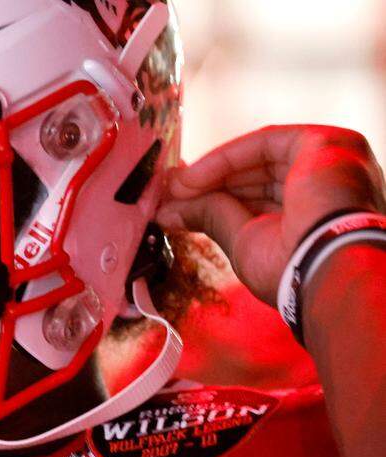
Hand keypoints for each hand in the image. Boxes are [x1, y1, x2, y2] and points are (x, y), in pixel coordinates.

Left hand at [157, 125, 385, 304]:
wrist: (323, 269)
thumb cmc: (290, 270)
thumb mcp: (243, 240)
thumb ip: (209, 216)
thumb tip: (167, 212)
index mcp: (319, 216)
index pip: (262, 197)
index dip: (218, 197)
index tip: (177, 203)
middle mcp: (330, 186)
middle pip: (259, 174)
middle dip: (210, 183)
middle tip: (169, 192)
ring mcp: (331, 162)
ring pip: (259, 157)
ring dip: (211, 172)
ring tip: (175, 188)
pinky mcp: (325, 143)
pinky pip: (264, 144)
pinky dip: (226, 158)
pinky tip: (193, 178)